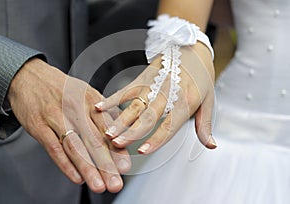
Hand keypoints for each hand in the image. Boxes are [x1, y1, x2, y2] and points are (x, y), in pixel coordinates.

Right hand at [8, 58, 130, 192]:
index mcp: (92, 100)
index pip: (108, 128)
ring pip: (75, 146)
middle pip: (93, 140)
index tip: (126, 167)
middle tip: (115, 182)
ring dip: (88, 168)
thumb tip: (120, 138)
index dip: (117, 149)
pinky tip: (76, 177)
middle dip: (106, 164)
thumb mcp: (87, 95)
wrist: (31, 76)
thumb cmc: (63, 89)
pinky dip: (65, 164)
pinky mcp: (39, 125)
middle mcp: (76, 108)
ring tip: (98, 185)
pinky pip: (54, 148)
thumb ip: (103, 116)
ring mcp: (56, 116)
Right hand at [95, 43, 215, 153]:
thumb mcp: (209, 100)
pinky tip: (100, 107)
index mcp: (186, 102)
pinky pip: (126, 90)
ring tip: (108, 132)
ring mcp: (154, 85)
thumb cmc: (201, 76)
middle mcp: (168, 94)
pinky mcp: (143, 78)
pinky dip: (112, 99)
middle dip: (132, 131)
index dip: (156, 139)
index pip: (169, 125)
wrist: (192, 48)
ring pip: (135, 105)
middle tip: (118, 144)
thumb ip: (205, 125)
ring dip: (120, 120)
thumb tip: (210, 146)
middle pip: (148, 116)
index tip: (143, 150)